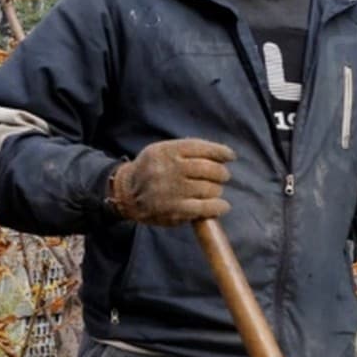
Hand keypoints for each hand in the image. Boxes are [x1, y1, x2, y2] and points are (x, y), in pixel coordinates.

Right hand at [109, 139, 233, 225]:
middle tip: (222, 177)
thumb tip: (224, 154)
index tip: (230, 156)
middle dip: (221, 173)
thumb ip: (187, 150)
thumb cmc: (152, 171)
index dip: (220, 152)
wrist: (126, 194)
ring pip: (209, 188)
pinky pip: (204, 207)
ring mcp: (170, 190)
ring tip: (214, 191)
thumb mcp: (162, 152)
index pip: (200, 147)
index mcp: (165, 151)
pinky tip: (222, 206)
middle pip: (209, 169)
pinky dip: (218, 207)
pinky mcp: (173, 209)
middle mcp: (167, 168)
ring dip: (217, 190)